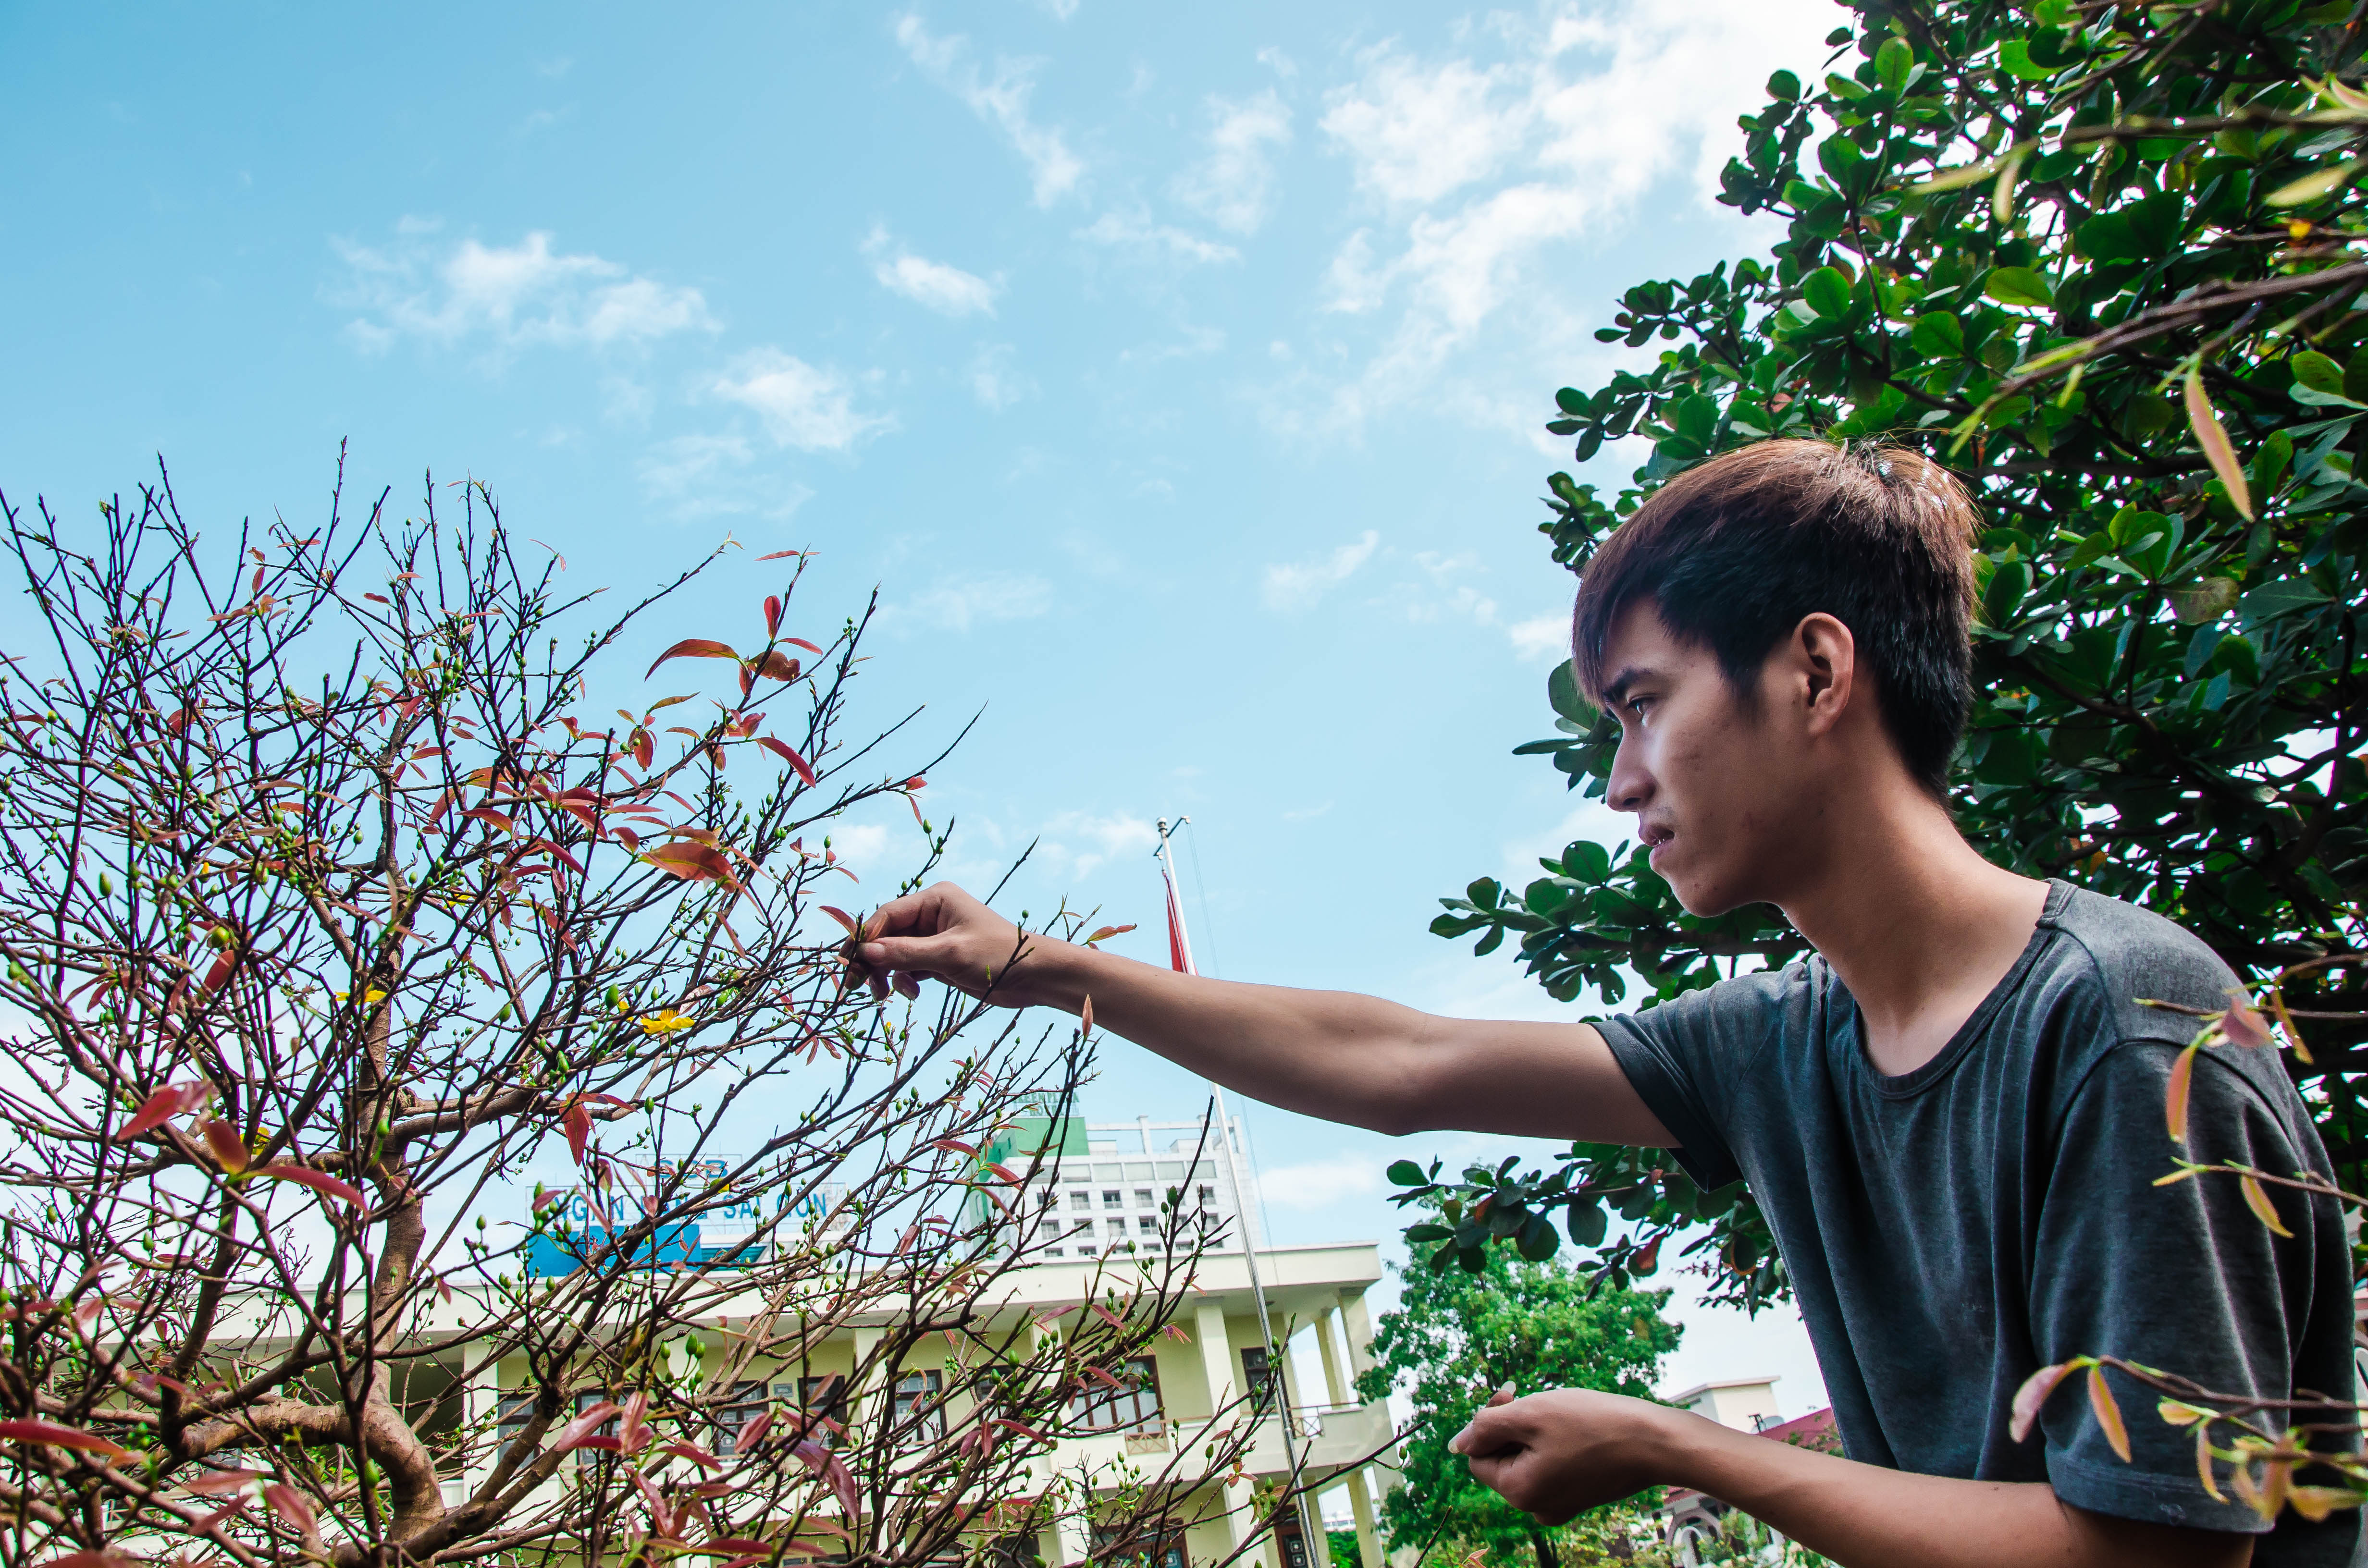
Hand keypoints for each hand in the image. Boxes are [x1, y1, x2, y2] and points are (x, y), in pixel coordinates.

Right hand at [853, 882, 1076, 1009]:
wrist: (1034, 976)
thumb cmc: (997, 956)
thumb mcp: (949, 954)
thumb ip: (906, 953)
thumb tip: (866, 953)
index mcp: (934, 899)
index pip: (886, 915)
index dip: (865, 939)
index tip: (850, 964)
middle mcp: (931, 914)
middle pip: (886, 934)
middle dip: (873, 959)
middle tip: (859, 987)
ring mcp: (934, 936)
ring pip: (894, 952)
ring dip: (887, 973)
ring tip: (888, 995)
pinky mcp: (939, 958)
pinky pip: (908, 966)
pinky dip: (904, 979)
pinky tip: (912, 993)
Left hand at [1448, 1387, 1678, 1524]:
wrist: (1654, 1441)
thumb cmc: (1592, 1423)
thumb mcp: (1529, 1414)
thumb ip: (1485, 1427)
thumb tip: (1456, 1445)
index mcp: (1519, 1492)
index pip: (1478, 1456)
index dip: (1490, 1423)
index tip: (1514, 1396)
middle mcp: (1537, 1507)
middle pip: (1503, 1459)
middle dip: (1514, 1427)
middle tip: (1539, 1401)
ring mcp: (1560, 1505)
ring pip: (1528, 1460)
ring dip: (1536, 1433)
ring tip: (1564, 1416)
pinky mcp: (1580, 1496)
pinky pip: (1552, 1467)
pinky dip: (1557, 1446)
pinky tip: (1579, 1430)